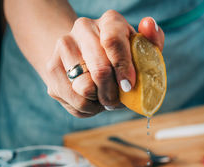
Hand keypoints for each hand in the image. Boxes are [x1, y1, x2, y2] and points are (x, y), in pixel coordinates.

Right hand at [45, 11, 164, 116]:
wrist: (88, 59)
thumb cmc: (123, 59)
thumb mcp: (142, 50)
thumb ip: (152, 39)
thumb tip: (148, 25)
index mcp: (109, 22)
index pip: (113, 42)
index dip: (123, 67)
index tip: (128, 86)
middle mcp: (83, 28)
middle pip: (100, 70)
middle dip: (113, 92)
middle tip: (117, 100)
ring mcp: (63, 47)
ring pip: (85, 87)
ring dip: (101, 100)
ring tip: (105, 97)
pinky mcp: (52, 69)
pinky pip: (74, 100)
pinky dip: (89, 107)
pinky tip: (93, 100)